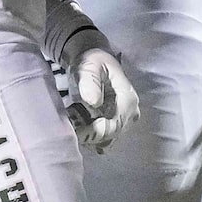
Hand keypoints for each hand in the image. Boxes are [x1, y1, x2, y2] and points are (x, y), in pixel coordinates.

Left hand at [53, 24, 139, 152]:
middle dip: (90, 135)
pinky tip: (78, 126)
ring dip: (88, 137)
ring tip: (73, 123)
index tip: (77, 130)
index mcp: (128, 99)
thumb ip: (91, 82)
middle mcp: (130, 113)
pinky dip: (90, 137)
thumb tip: (94, 102)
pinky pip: (103, 140)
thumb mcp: (89, 66)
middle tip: (70, 127)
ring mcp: (123, 120)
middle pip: (112, 135)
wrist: (93, 62)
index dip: (96, 131)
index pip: (116, 124)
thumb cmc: (92, 62)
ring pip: (107, 140)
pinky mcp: (114, 124)